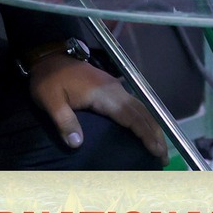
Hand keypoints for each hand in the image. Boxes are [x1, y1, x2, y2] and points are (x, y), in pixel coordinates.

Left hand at [27, 53, 167, 158]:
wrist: (49, 56)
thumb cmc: (49, 79)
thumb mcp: (50, 101)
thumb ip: (64, 122)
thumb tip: (77, 145)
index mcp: (103, 94)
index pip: (131, 116)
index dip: (145, 133)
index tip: (156, 149)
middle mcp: (115, 89)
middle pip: (142, 112)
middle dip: (155, 133)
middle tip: (164, 156)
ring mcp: (115, 87)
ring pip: (141, 107)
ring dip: (152, 126)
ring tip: (159, 146)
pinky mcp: (111, 87)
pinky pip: (134, 104)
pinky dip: (144, 118)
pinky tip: (144, 129)